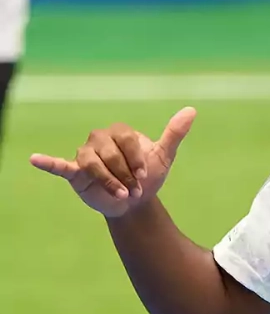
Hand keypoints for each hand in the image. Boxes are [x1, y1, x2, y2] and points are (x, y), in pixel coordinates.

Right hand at [29, 107, 196, 217]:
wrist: (136, 202)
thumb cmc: (148, 176)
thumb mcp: (164, 156)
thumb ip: (174, 133)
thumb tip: (191, 110)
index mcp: (121, 132)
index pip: (126, 141)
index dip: (136, 160)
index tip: (145, 176)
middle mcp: (100, 139)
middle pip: (110, 154)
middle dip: (125, 174)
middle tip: (135, 189)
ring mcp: (86, 154)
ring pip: (93, 164)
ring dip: (109, 181)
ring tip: (122, 194)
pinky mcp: (75, 172)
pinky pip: (60, 165)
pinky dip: (48, 162)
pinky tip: (35, 159)